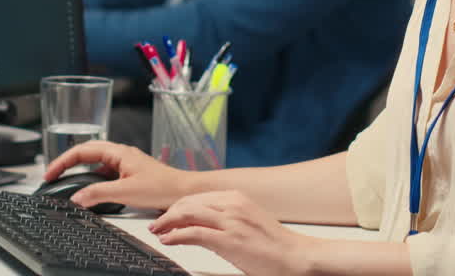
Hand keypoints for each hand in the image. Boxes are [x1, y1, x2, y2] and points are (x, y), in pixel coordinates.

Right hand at [43, 140, 192, 210]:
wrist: (183, 191)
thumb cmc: (162, 187)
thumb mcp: (126, 192)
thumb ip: (99, 194)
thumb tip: (76, 197)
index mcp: (118, 152)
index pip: (82, 150)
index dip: (62, 161)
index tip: (50, 173)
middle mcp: (120, 154)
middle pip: (86, 153)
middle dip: (67, 163)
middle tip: (51, 176)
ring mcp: (124, 164)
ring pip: (95, 163)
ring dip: (79, 171)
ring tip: (65, 182)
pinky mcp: (128, 174)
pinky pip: (104, 173)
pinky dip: (92, 180)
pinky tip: (89, 192)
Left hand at [149, 190, 316, 275]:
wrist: (295, 257)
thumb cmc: (275, 245)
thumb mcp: (249, 221)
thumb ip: (228, 217)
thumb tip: (203, 222)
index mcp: (237, 197)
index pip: (198, 197)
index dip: (178, 206)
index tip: (169, 215)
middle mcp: (232, 204)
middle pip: (189, 202)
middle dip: (169, 213)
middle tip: (158, 224)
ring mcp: (230, 221)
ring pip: (187, 214)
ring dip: (167, 223)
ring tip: (159, 232)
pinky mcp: (228, 240)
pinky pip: (193, 233)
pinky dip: (176, 236)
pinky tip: (168, 240)